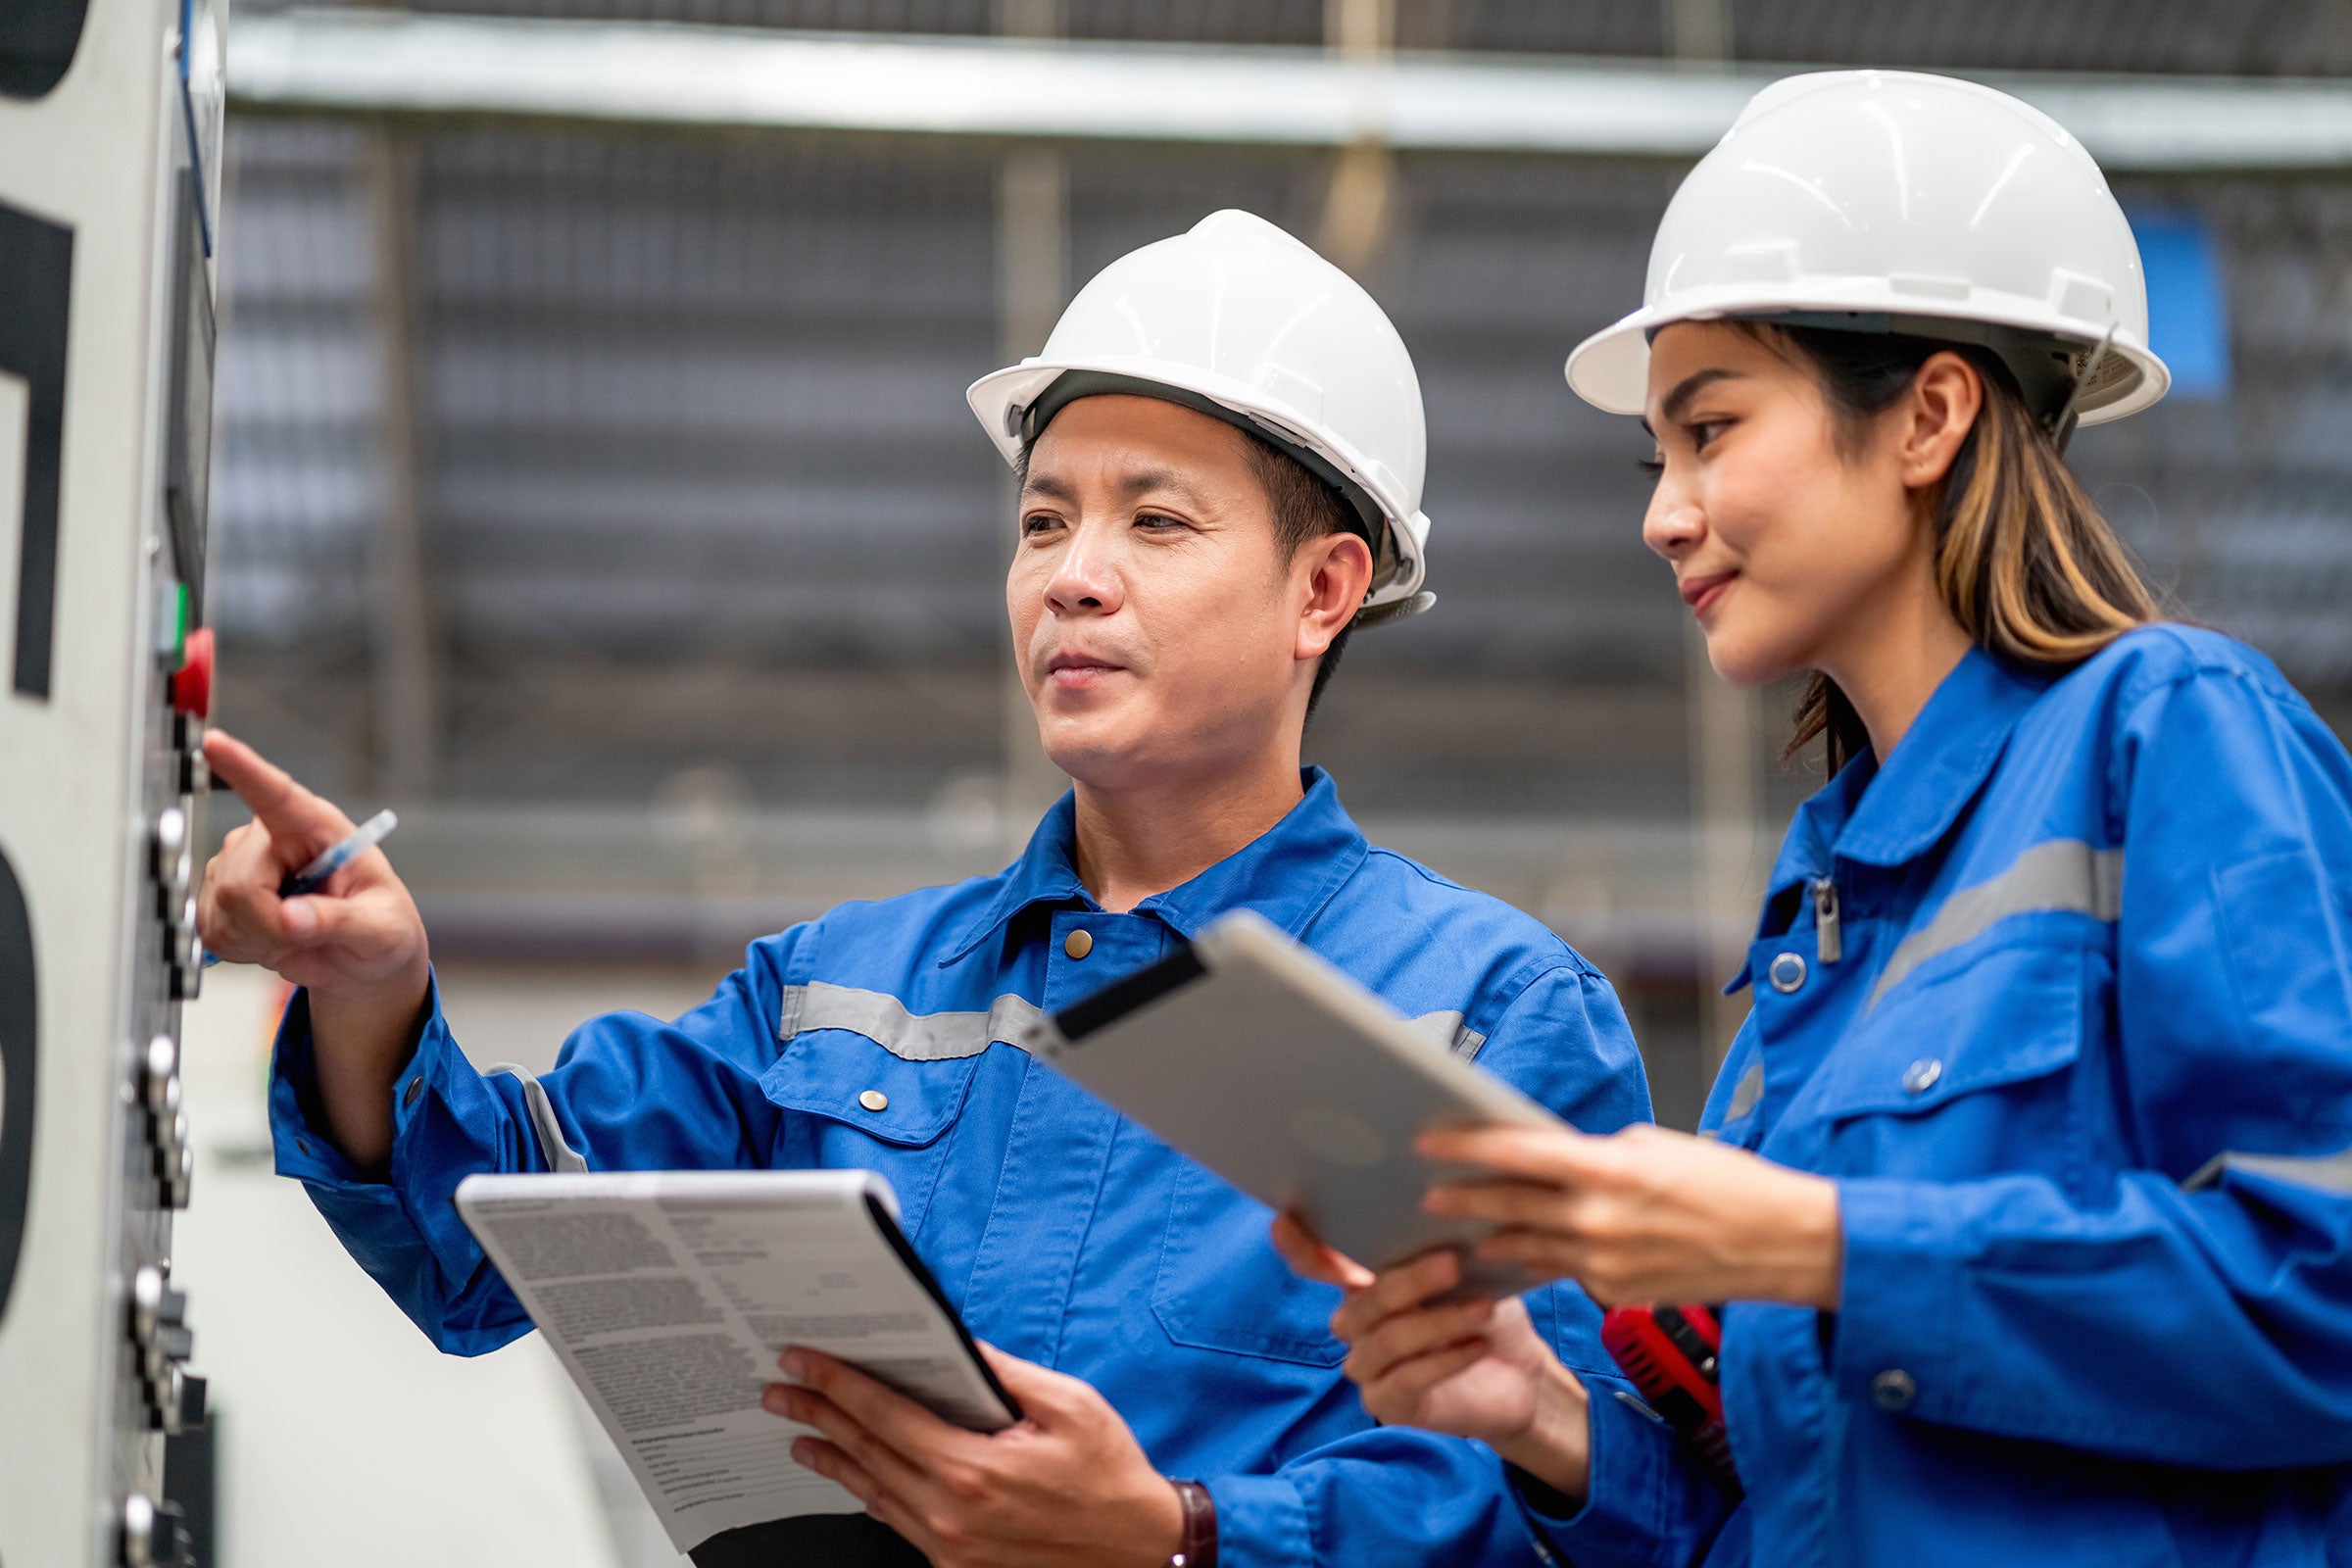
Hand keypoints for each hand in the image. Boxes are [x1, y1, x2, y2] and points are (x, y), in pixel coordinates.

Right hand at [197, 730, 427, 996]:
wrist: (361, 957)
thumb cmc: (381, 929)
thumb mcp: (381, 928)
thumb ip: (341, 921)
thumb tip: (292, 919)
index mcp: (318, 828)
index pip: (277, 795)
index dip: (243, 768)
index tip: (213, 743)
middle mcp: (270, 839)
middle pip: (240, 883)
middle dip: (269, 925)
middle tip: (307, 935)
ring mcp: (238, 867)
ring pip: (222, 910)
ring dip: (259, 939)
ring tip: (297, 935)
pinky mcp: (219, 898)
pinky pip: (212, 931)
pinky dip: (243, 948)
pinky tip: (272, 941)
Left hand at [763, 1344, 1184, 1567]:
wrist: (1139, 1552)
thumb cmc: (1110, 1479)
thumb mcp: (1067, 1406)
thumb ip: (1004, 1373)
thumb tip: (958, 1343)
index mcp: (972, 1470)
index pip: (884, 1416)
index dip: (837, 1385)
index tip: (803, 1363)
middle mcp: (951, 1515)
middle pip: (866, 1455)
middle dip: (817, 1417)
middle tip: (779, 1392)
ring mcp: (950, 1548)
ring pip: (873, 1495)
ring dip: (833, 1460)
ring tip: (801, 1436)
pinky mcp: (957, 1566)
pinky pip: (899, 1524)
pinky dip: (870, 1494)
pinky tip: (857, 1478)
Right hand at [1269, 1213, 1591, 1501]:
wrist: (1523, 1378)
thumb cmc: (1488, 1313)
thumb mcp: (1470, 1272)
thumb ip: (1438, 1248)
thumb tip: (1441, 1209)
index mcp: (1364, 1285)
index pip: (1318, 1265)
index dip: (1299, 1246)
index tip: (1283, 1221)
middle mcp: (1356, 1325)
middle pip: (1363, 1303)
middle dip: (1408, 1282)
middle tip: (1452, 1264)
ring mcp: (1367, 1368)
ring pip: (1387, 1340)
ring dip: (1437, 1322)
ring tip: (1483, 1309)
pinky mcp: (1387, 1405)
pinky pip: (1406, 1380)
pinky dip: (1444, 1360)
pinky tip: (1477, 1345)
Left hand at [1419, 1122, 1843, 1309]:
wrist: (1778, 1243)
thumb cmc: (1726, 1184)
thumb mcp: (1656, 1148)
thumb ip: (1599, 1156)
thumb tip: (1557, 1158)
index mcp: (1608, 1169)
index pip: (1518, 1153)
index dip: (1466, 1146)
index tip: (1431, 1140)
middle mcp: (1597, 1219)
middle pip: (1509, 1205)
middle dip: (1461, 1198)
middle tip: (1426, 1191)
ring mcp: (1603, 1262)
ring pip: (1527, 1246)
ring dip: (1490, 1237)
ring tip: (1457, 1229)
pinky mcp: (1613, 1292)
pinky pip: (1560, 1273)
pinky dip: (1534, 1261)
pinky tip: (1511, 1256)